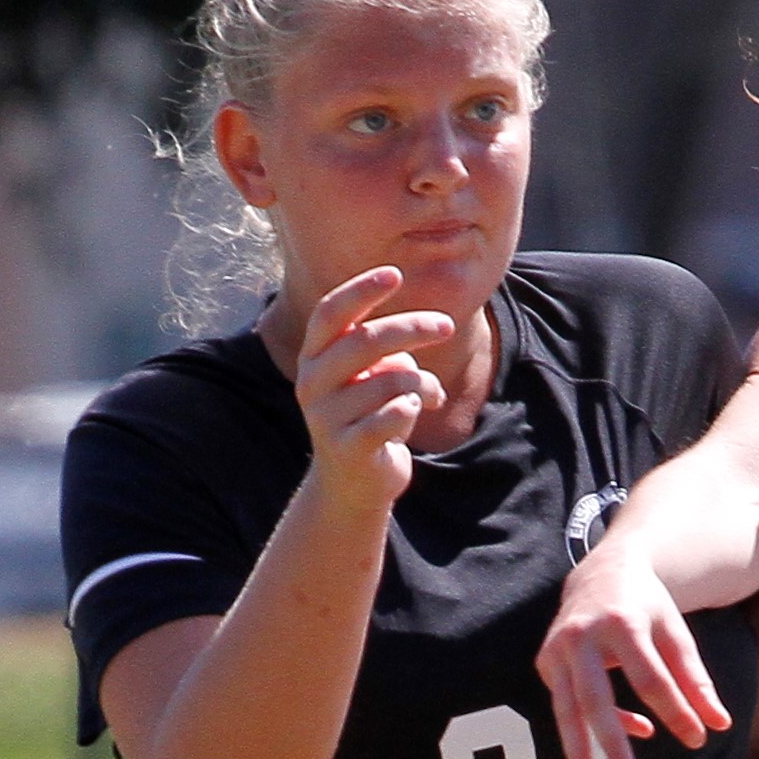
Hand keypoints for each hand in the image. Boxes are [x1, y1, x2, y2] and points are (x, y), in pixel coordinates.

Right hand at [295, 268, 451, 510]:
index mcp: (315, 357)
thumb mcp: (376, 379)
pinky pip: (394, 415)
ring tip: (430, 396)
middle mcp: (312, 382)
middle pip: (367, 340)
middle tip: (446, 325)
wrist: (354, 484)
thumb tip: (423, 333)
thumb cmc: (371, 418)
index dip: (362, 291)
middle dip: (412, 327)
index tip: (395, 274)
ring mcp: (326, 416)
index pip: (332, 313)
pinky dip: (413, 410)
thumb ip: (388, 353)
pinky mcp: (348, 447)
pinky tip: (411, 417)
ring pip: (392, 380)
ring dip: (423, 383)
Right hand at [537, 547, 725, 758]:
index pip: (650, 678)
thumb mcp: (676, 634)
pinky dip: (593, 727)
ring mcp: (558, 649)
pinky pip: (568, 704)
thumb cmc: (647, 607)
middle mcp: (583, 636)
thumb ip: (695, 679)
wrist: (602, 573)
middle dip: (610, 741)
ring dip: (577, 751)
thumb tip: (719, 726)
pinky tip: (632, 733)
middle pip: (595, 697)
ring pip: (566, 709)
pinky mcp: (546, 662)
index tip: (697, 739)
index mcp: (622, 623)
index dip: (674, 711)